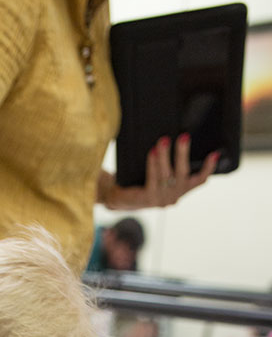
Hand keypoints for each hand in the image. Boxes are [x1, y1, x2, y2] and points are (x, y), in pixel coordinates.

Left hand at [101, 134, 218, 210]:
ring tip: (163, 141)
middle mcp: (174, 197)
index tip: (215, 154)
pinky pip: (153, 179)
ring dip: (165, 156)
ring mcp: (161, 200)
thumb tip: (178, 136)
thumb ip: (171, 162)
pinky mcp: (148, 199)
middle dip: (183, 154)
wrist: (120, 196)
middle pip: (182, 173)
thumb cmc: (142, 179)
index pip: (199, 180)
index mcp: (181, 189)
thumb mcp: (160, 171)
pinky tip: (152, 153)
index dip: (209, 168)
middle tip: (184, 137)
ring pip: (166, 175)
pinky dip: (153, 165)